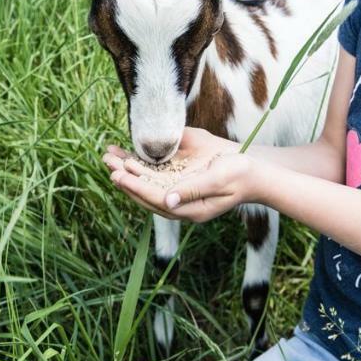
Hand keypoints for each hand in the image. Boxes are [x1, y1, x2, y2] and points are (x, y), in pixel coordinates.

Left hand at [101, 127, 254, 221]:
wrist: (253, 167)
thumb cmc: (240, 175)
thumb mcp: (219, 180)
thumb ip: (193, 190)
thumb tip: (168, 200)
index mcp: (188, 209)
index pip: (155, 198)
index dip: (135, 187)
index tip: (118, 176)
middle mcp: (179, 201)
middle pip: (145, 190)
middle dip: (124, 176)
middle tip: (107, 162)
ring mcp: (178, 188)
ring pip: (146, 179)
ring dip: (127, 167)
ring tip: (108, 154)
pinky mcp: (180, 175)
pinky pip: (154, 170)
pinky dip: (139, 161)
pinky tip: (126, 151)